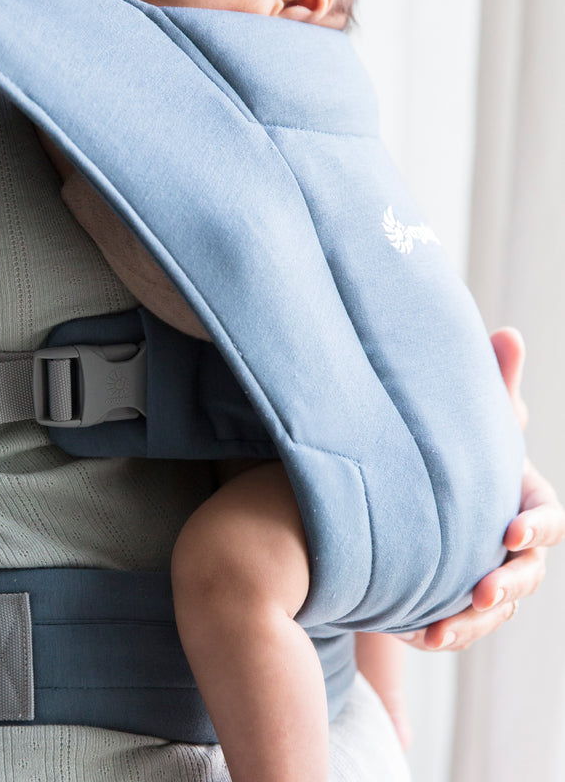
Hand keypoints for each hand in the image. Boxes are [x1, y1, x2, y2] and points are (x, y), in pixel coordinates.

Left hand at [397, 327, 564, 651]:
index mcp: (525, 502)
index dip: (536, 527)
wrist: (419, 497)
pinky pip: (461, 627)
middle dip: (508, 584)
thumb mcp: (476, 422)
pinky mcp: (461, 604)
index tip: (511, 531)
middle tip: (481, 590)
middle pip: (527, 574)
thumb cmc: (461, 454)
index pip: (547, 519)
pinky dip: (444, 633)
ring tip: (442, 627)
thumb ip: (496, 386)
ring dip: (473, 620)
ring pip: (495, 610)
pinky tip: (420, 634)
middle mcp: (514, 548)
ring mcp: (490, 579)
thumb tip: (508, 333)